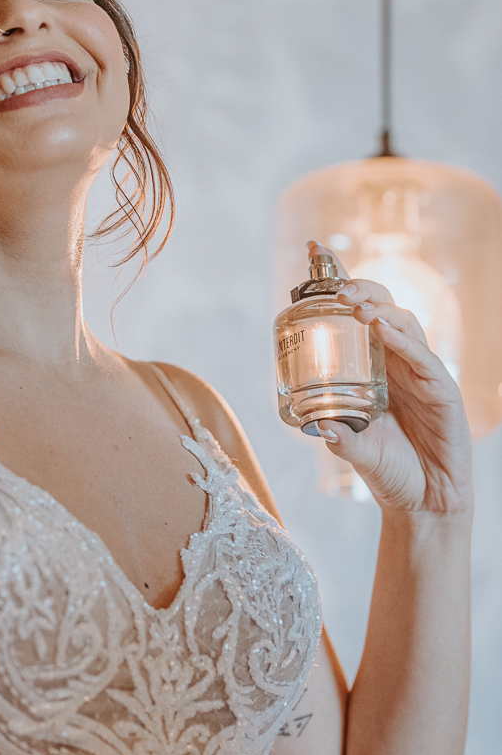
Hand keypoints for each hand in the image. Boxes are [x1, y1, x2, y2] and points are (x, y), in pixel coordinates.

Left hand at [306, 241, 472, 515]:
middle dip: (358, 289)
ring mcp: (421, 372)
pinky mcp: (442, 389)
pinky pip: (423, 358)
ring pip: (403, 325)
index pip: (354, 314)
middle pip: (380, 308)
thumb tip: (317, 426)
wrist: (424, 505)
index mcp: (373, 366)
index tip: (312, 250)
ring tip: (355, 305)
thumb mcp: (354, 450)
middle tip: (335, 287)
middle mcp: (396, 362)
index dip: (336, 280)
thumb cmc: (389, 470)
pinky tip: (385, 331)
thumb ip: (338, 437)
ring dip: (378, 310)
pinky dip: (402, 341)